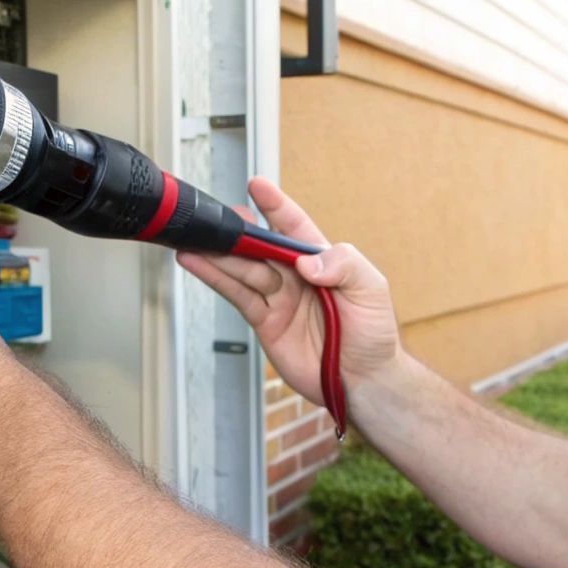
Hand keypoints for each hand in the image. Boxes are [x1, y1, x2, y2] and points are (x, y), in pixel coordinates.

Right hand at [177, 178, 402, 405]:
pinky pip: (237, 296)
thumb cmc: (374, 334)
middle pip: (260, 247)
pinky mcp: (265, 322)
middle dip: (238, 232)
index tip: (258, 186)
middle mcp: (296, 276)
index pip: (295, 227)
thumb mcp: (371, 289)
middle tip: (216, 219)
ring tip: (193, 238)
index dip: (276, 206)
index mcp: (323, 260)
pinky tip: (197, 262)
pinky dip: (215, 278)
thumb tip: (307, 262)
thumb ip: (344, 266)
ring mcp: (278, 298)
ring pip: (243, 269)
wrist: (363, 381)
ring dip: (218, 253)